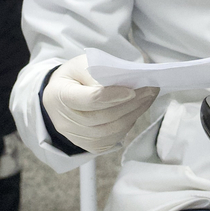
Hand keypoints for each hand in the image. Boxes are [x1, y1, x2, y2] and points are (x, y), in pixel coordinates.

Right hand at [43, 54, 159, 153]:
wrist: (58, 97)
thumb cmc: (73, 77)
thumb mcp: (81, 64)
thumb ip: (100, 72)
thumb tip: (125, 84)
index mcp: (59, 95)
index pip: (89, 99)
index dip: (112, 96)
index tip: (132, 89)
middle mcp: (64, 120)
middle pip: (103, 117)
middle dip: (131, 104)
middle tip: (151, 90)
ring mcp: (75, 136)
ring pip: (111, 130)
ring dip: (134, 114)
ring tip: (148, 98)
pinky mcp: (87, 145)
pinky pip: (112, 139)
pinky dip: (128, 124)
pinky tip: (136, 111)